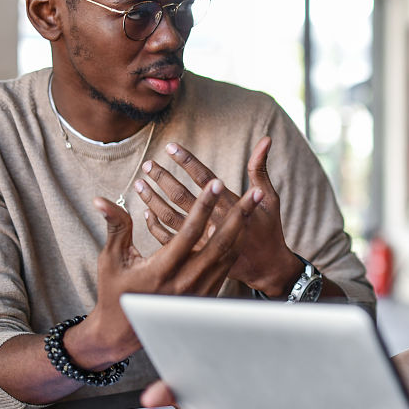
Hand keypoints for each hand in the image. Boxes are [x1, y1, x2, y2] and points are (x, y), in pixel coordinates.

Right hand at [79, 180, 260, 363]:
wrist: (124, 331)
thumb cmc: (115, 290)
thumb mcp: (111, 259)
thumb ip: (115, 227)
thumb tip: (101, 200)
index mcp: (161, 270)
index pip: (188, 233)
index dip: (203, 207)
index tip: (216, 183)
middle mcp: (184, 282)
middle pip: (219, 244)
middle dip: (238, 216)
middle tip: (253, 193)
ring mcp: (198, 292)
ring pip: (227, 255)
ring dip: (242, 229)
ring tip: (253, 205)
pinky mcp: (205, 297)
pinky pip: (225, 267)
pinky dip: (235, 246)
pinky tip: (243, 228)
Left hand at [135, 137, 299, 294]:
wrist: (265, 268)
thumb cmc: (268, 230)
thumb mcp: (269, 199)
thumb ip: (260, 169)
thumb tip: (265, 139)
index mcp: (230, 206)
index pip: (204, 178)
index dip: (186, 161)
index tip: (170, 146)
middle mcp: (212, 222)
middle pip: (180, 196)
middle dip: (162, 178)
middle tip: (148, 164)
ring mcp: (200, 240)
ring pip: (168, 216)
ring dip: (152, 198)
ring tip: (139, 183)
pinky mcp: (192, 254)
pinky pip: (166, 237)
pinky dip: (154, 223)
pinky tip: (147, 211)